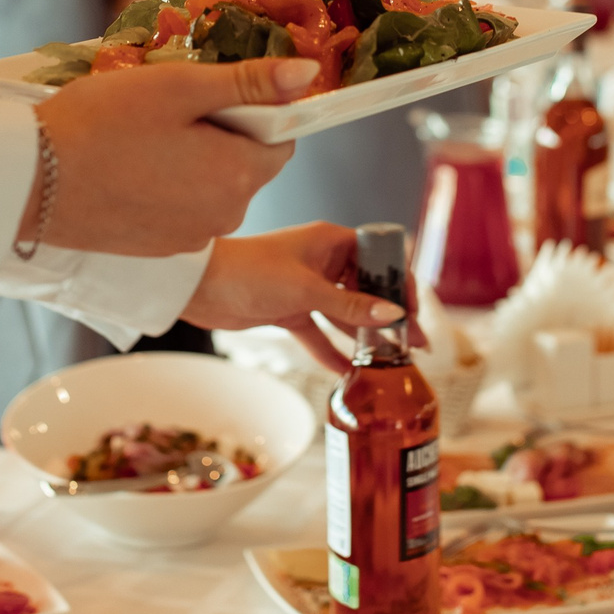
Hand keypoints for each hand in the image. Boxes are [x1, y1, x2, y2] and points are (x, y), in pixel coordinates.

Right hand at [25, 57, 319, 256]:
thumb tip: (307, 74)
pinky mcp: (158, 247)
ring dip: (193, 158)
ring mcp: (190, 238)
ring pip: (212, 186)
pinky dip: (167, 185)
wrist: (29, 183)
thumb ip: (249, 81)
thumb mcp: (180, 87)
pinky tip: (129, 165)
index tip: (214, 91)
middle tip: (169, 107)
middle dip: (221, 132)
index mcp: (238, 175)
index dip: (256, 108)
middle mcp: (224, 216)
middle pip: (246, 164)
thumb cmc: (100, 126)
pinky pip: (182, 208)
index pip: (281, 139)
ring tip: (142, 134)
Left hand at [178, 224, 419, 372]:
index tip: (414, 312)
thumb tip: (393, 315)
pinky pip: (319, 332)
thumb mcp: (306, 290)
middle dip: (389, 316)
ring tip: (390, 361)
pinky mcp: (289, 309)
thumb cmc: (250, 272)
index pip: (379, 258)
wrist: (199, 286)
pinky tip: (349, 372)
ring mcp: (306, 286)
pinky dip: (331, 350)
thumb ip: (350, 306)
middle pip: (366, 288)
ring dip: (364, 336)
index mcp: (330, 241)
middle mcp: (322, 261)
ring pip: (345, 313)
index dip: (401, 283)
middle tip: (412, 344)